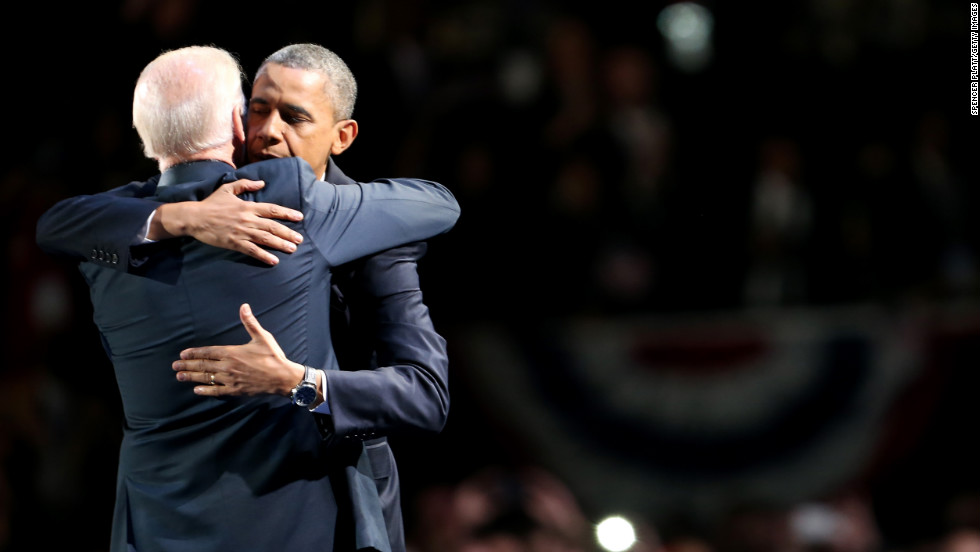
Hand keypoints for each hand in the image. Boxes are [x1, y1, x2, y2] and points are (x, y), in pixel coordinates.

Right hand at [152, 179, 303, 264]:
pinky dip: (264, 256)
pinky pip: (252, 250)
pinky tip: (274, 261)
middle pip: (273, 226)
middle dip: (288, 232)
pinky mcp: (234, 243)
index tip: (299, 217)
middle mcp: (248, 219)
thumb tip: (262, 183)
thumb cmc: (211, 203)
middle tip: (300, 239)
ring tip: (293, 249)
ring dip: (281, 244)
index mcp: (247, 206)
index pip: (272, 210)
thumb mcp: (227, 189)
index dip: (287, 213)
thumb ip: (245, 184)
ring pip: (266, 239)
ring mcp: (242, 232)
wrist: (195, 217)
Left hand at [173, 303, 305, 396]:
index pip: (208, 352)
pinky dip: (206, 390)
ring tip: (179, 376)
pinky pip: (216, 391)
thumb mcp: (262, 337)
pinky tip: (197, 390)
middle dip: (187, 365)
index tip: (183, 354)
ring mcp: (230, 379)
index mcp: (232, 353)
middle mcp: (228, 366)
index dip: (194, 353)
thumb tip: (244, 306)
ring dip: (191, 377)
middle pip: (203, 366)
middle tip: (175, 366)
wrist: (282, 377)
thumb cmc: (273, 356)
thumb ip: (250, 322)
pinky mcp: (235, 390)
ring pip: (206, 378)